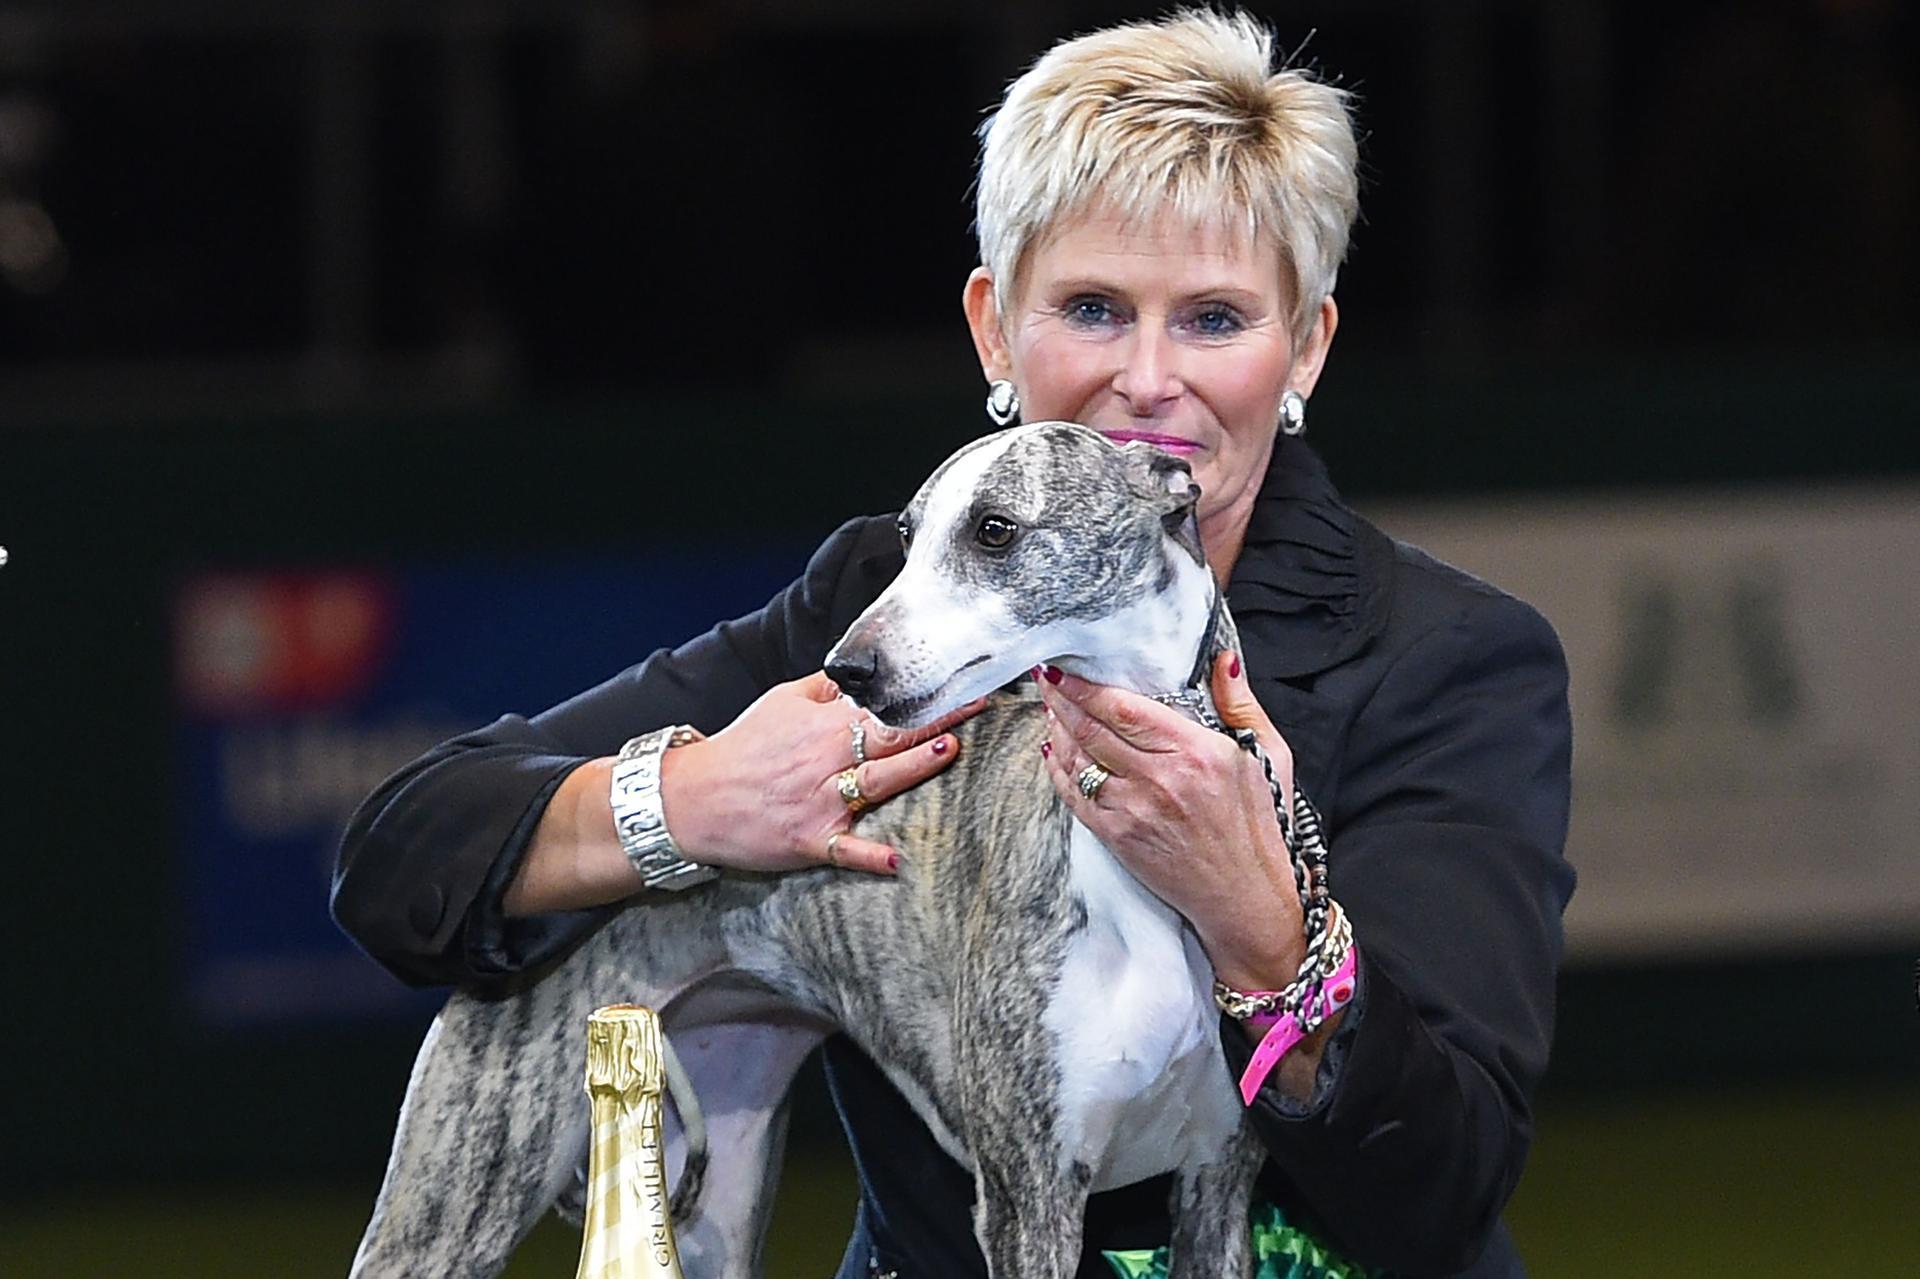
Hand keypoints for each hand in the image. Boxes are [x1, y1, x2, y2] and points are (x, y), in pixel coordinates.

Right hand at [664, 671, 984, 875]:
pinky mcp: (808, 840)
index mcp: (822, 725)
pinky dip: (867, 856)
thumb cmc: (742, 748)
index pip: (884, 705)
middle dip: (934, 721)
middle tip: (977, 708)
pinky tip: (895, 860)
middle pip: (887, 737)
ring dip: (910, 768)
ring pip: (872, 782)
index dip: (927, 694)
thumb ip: (829, 690)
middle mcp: (825, 760)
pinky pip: (843, 849)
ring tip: (946, 752)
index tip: (967, 684)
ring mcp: (819, 801)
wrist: (693, 797)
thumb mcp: (782, 702)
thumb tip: (868, 675)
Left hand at [1036, 653, 1305, 989]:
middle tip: (1045, 678)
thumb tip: (1221, 659)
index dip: (1086, 686)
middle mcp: (1161, 780)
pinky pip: (1075, 795)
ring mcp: (1135, 810)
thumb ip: (1240, 703)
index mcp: (1198, 752)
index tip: (1065, 668)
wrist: (1246, 899)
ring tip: (1049, 706)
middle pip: (1092, 728)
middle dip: (1061, 699)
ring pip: (1078, 759)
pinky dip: (1058, 769)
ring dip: (1057, 728)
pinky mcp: (1119, 837)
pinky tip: (1053, 749)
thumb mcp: (1269, 756)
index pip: (1124, 708)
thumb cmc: (1260, 827)